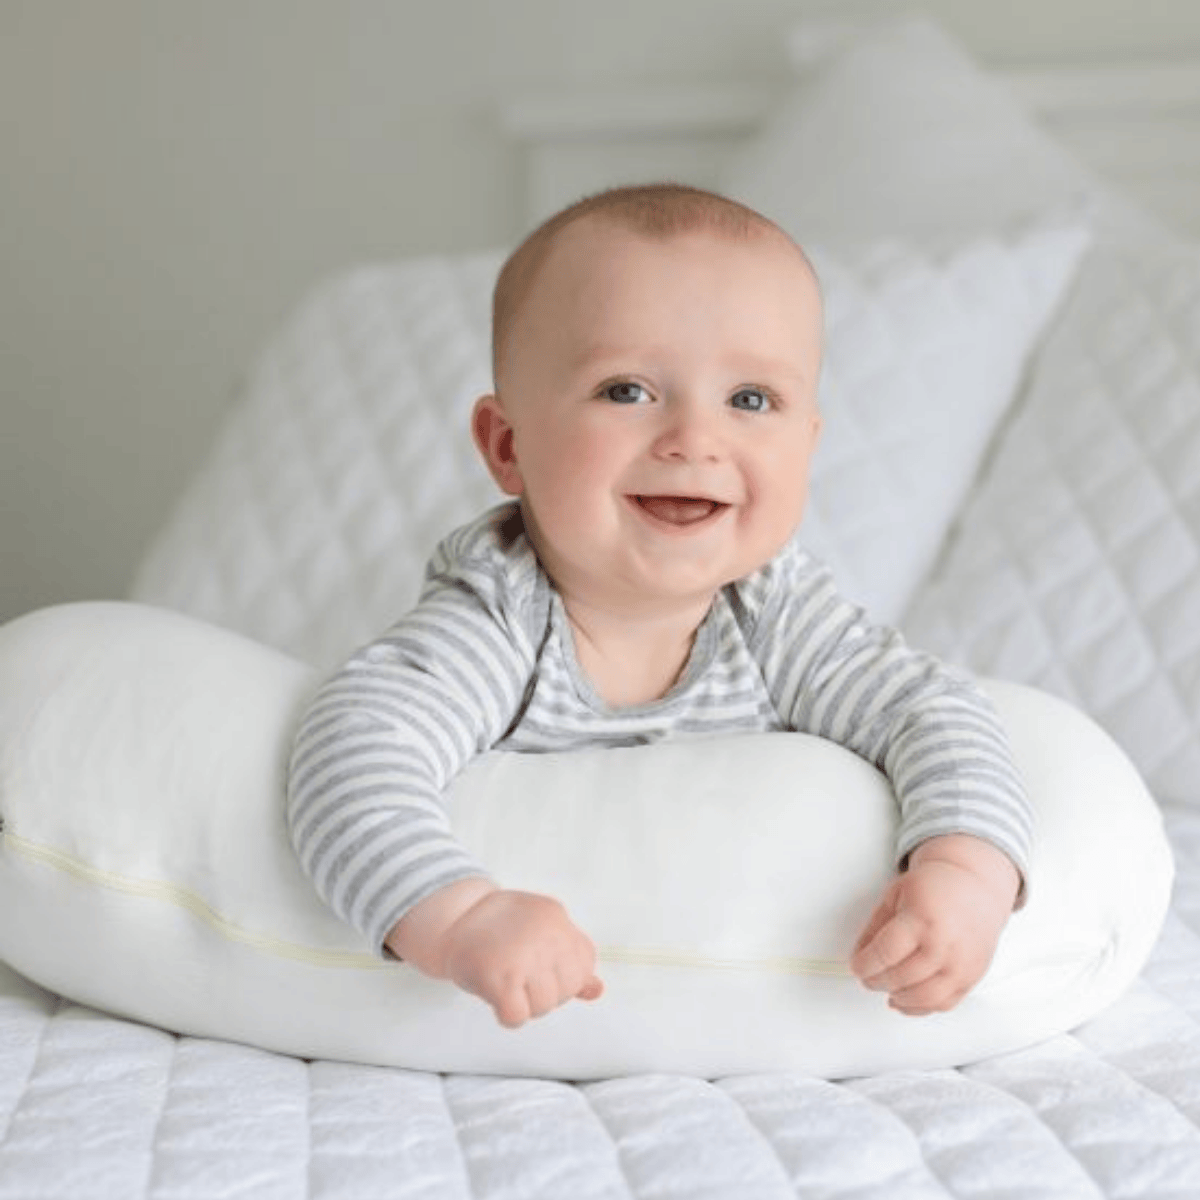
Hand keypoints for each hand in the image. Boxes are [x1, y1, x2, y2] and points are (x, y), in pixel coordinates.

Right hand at [442, 890, 603, 1027]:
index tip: (539, 962)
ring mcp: (523, 956)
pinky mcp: (499, 978)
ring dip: (525, 1003)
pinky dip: (507, 1015)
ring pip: (544, 1006)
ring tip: (507, 981)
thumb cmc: (501, 930)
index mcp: (558, 919)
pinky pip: (517, 1017)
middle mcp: (545, 935)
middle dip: (546, 991)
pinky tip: (496, 996)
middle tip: (519, 974)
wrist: (454, 919)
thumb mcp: (542, 932)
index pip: (584, 965)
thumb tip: (597, 990)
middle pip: (566, 989)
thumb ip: (571, 959)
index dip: (562, 972)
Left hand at [850, 835, 1019, 1015]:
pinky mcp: (972, 977)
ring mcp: (961, 964)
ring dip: (898, 997)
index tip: (856, 966)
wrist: (975, 886)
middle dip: (877, 981)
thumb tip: (859, 956)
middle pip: (901, 977)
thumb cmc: (934, 888)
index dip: (865, 964)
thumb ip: (874, 927)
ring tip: (886, 988)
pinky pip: (943, 1003)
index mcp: (922, 919)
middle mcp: (945, 944)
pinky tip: (905, 1001)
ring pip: (923, 998)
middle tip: (868, 977)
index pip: (885, 953)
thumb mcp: (895, 896)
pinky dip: (920, 1008)